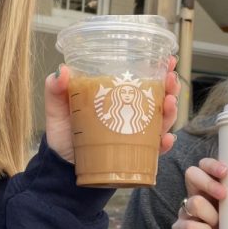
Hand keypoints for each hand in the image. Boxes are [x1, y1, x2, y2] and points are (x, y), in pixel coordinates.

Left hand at [44, 57, 179, 163]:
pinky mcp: (136, 155)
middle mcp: (131, 115)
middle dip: (171, 88)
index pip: (142, 81)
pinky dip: (164, 144)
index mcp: (117, 99)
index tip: (169, 60)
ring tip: (169, 103)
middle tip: (171, 80)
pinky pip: (155, 150)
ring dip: (171, 112)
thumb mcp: (58, 110)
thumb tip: (62, 71)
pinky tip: (166, 139)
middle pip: (159, 99)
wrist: (62, 168)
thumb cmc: (64, 136)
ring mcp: (135, 135)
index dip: (158, 69)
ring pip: (162, 121)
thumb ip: (56, 90)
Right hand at [172, 157, 227, 228]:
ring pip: (192, 202)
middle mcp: (197, 195)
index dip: (211, 164)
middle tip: (224, 195)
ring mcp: (187, 212)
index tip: (226, 171)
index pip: (205, 166)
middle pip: (191, 174)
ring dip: (208, 213)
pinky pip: (185, 225)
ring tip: (218, 223)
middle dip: (208, 182)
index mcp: (211, 187)